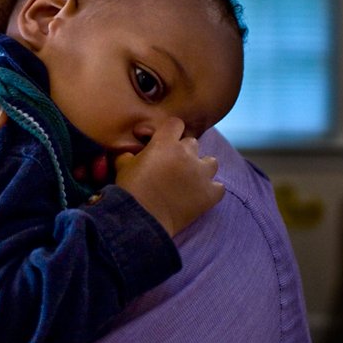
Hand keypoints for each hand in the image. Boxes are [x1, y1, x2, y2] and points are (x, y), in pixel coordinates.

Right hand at [113, 118, 222, 236]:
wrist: (142, 218)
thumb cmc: (130, 191)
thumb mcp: (123, 166)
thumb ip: (130, 155)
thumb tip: (130, 154)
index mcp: (166, 143)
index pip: (176, 124)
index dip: (171, 132)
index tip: (165, 142)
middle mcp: (187, 153)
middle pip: (193, 143)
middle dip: (184, 152)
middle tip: (173, 167)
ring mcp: (201, 173)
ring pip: (211, 162)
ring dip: (202, 168)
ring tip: (192, 180)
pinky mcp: (210, 193)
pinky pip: (219, 187)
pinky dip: (211, 190)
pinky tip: (201, 196)